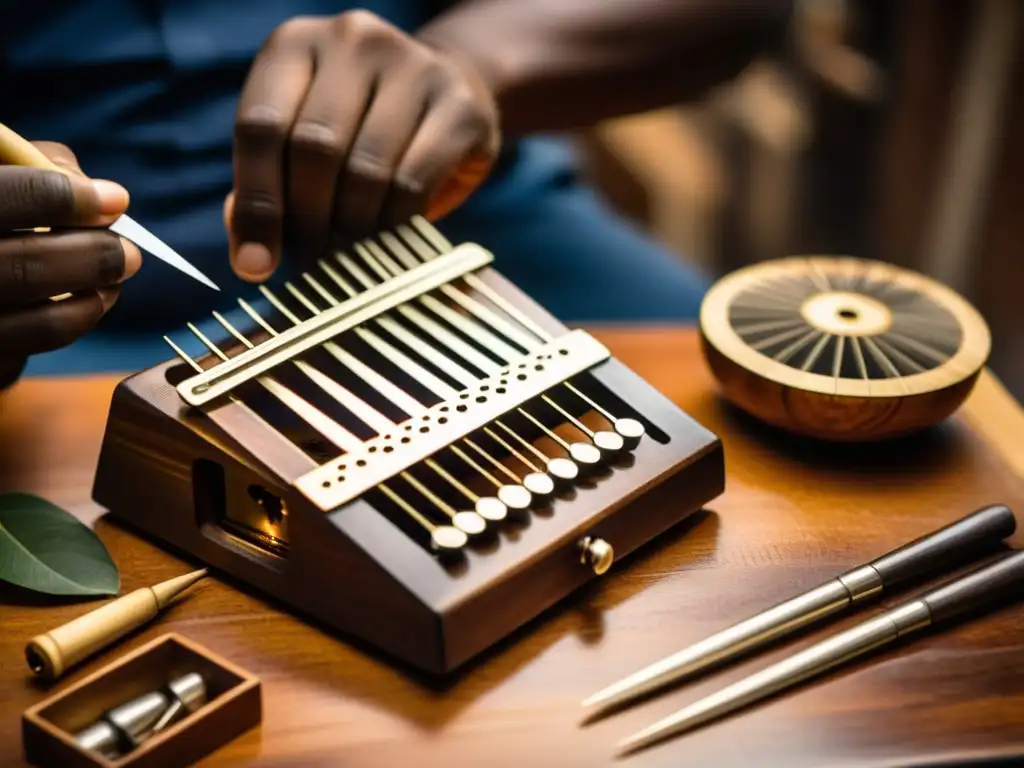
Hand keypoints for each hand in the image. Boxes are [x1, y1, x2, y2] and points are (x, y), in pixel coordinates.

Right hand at [0, 143, 140, 367]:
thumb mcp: (0, 167)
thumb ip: (37, 162)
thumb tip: (106, 198)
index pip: (5, 199)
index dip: (64, 199)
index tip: (115, 201)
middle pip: (24, 270)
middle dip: (93, 257)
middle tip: (128, 252)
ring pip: (43, 322)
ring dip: (95, 296)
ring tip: (116, 274)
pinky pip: (37, 349)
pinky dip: (76, 320)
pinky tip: (90, 299)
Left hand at [225, 10, 500, 281]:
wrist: (452, 90)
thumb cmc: (361, 128)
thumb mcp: (302, 140)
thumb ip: (267, 185)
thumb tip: (253, 255)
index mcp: (295, 45)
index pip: (260, 126)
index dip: (256, 204)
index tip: (256, 266)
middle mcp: (353, 40)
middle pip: (315, 148)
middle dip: (309, 220)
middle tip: (312, 262)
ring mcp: (414, 66)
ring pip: (366, 171)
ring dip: (352, 229)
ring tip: (348, 256)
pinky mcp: (460, 106)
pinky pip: (414, 183)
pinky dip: (394, 225)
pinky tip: (387, 239)